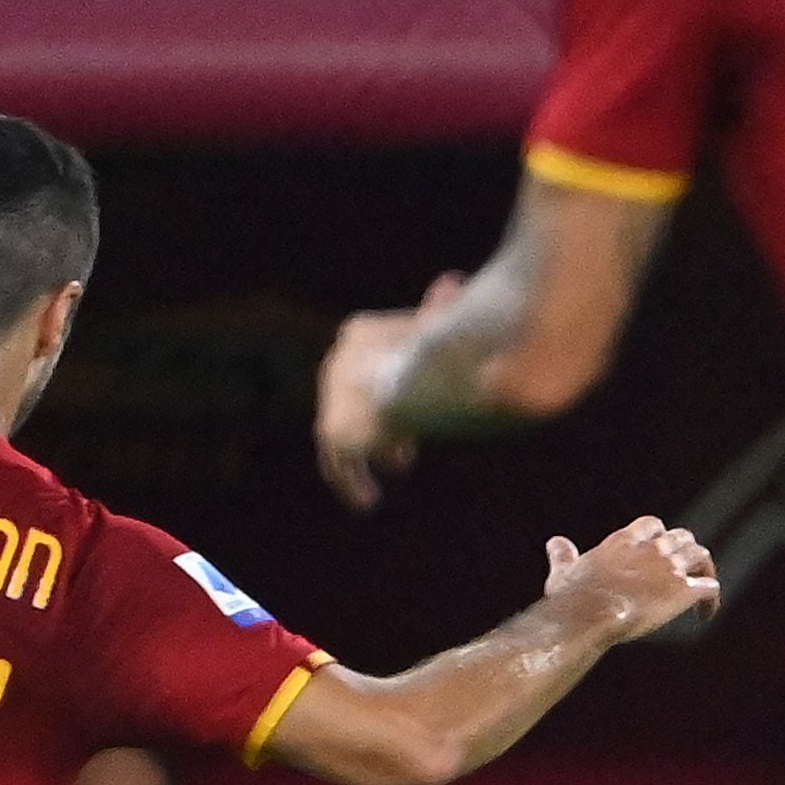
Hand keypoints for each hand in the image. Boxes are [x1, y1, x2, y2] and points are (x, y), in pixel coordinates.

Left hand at [316, 272, 464, 510]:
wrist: (433, 371)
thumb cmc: (451, 343)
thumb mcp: (447, 326)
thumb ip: (441, 313)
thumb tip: (450, 282)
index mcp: (358, 333)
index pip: (364, 366)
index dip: (388, 390)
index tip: (411, 419)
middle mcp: (336, 363)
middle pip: (351, 402)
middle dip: (381, 424)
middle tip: (406, 451)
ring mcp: (332, 398)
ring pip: (341, 435)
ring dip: (369, 451)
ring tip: (399, 465)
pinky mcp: (335, 430)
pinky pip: (338, 463)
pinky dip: (350, 482)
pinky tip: (366, 502)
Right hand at [543, 515, 720, 642]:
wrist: (590, 615)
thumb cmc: (574, 597)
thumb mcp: (564, 571)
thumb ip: (563, 555)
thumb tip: (555, 543)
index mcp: (624, 541)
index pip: (652, 525)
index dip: (659, 536)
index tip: (659, 550)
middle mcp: (651, 549)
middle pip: (682, 536)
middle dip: (686, 550)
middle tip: (686, 570)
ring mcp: (669, 569)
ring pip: (701, 555)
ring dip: (704, 570)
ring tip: (701, 591)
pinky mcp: (683, 591)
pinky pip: (710, 587)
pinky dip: (711, 599)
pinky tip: (705, 614)